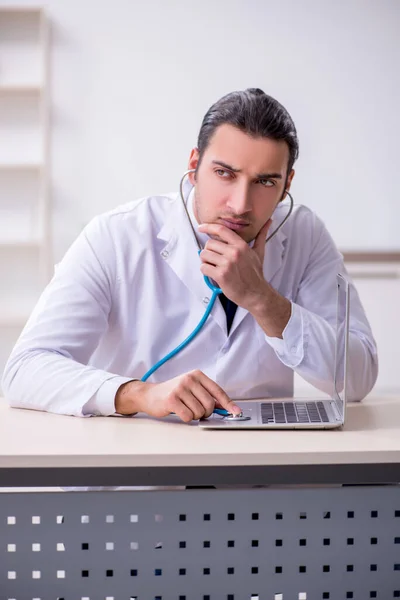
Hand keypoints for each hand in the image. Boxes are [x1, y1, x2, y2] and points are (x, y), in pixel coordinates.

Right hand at [115, 370, 240, 421]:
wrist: (149, 394)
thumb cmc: (173, 393)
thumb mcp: (191, 389)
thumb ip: (207, 395)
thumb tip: (226, 407)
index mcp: (197, 375)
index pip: (218, 391)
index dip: (228, 403)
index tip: (236, 412)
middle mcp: (189, 379)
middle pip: (210, 404)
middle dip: (206, 412)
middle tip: (197, 411)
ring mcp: (180, 388)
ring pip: (200, 412)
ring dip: (195, 416)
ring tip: (185, 409)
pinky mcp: (172, 399)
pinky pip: (188, 416)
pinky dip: (186, 418)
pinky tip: (179, 412)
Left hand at [198, 219, 271, 310]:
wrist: (256, 294)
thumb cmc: (256, 274)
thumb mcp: (259, 253)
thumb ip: (261, 236)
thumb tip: (268, 221)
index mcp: (241, 245)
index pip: (221, 230)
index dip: (208, 227)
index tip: (201, 227)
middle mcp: (234, 252)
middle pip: (209, 243)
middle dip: (209, 251)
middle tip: (215, 259)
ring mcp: (227, 264)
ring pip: (204, 255)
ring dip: (206, 261)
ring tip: (214, 266)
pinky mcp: (221, 275)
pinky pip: (203, 268)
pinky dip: (205, 271)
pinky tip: (213, 274)